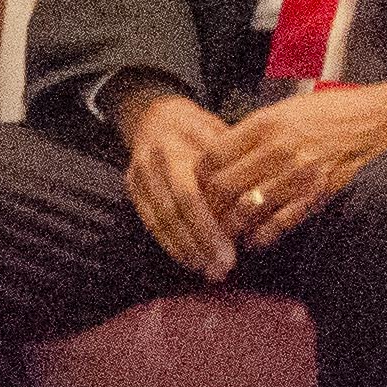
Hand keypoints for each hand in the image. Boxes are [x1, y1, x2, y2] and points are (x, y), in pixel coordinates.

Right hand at [110, 77, 240, 279]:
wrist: (156, 115)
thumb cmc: (198, 128)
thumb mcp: (218, 135)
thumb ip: (232, 168)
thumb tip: (255, 204)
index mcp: (172, 148)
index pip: (188, 195)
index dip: (208, 228)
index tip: (231, 254)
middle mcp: (150, 163)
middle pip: (172, 213)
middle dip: (197, 245)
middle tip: (221, 269)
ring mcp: (137, 176)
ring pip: (158, 221)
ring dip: (183, 250)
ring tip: (209, 271)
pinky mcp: (132, 188)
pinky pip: (149, 221)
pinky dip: (168, 243)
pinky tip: (189, 259)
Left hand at [203, 78, 386, 254]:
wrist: (383, 122)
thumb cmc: (335, 112)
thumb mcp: (287, 110)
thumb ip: (257, 131)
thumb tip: (229, 152)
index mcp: (263, 125)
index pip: (213, 155)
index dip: (199, 176)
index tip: (196, 187)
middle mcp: (276, 150)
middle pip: (225, 185)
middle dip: (209, 206)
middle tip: (203, 219)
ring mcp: (299, 175)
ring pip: (248, 207)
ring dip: (232, 225)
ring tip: (223, 235)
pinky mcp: (321, 195)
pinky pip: (282, 221)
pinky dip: (264, 235)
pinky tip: (254, 241)